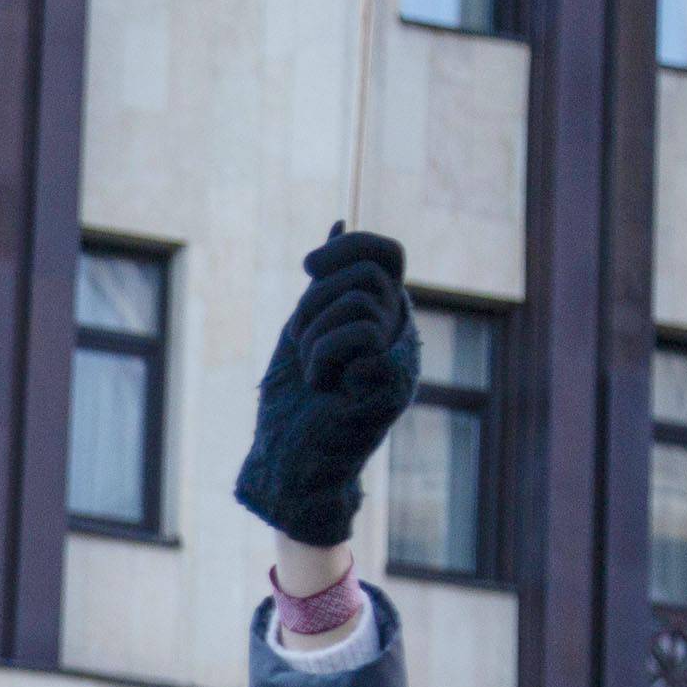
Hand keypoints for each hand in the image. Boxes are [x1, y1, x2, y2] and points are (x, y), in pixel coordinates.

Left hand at [235, 229, 418, 546]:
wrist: (285, 463)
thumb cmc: (293, 404)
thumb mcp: (304, 327)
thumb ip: (325, 282)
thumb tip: (339, 223)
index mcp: (383, 314)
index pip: (387, 253)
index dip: (349, 248)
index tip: (308, 267)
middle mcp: (400, 331)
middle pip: (367, 272)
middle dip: (315, 300)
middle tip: (301, 340)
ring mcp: (400, 358)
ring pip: (360, 301)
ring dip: (313, 335)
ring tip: (313, 373)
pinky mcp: (393, 383)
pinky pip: (360, 334)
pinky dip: (322, 357)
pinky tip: (323, 387)